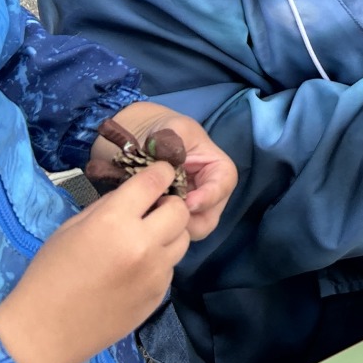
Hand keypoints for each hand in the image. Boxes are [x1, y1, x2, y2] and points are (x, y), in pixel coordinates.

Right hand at [0, 163, 189, 362]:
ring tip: (145, 241)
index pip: (155, 181)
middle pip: (180, 210)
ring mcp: (155, 273)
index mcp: (115, 221)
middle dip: (169, 205)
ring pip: (182, 240)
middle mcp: (143, 244)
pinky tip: (136, 270)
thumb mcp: (71, 228)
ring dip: (169, 234)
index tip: (160, 173)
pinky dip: (160, 262)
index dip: (161, 172)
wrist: (45, 333)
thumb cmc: (49, 275)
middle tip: (152, 211)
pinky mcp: (159, 296)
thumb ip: (108, 206)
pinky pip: (171, 267)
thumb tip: (134, 195)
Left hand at [87, 101, 236, 241]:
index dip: (209, 197)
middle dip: (190, 220)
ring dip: (174, 228)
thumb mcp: (173, 128)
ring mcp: (192, 209)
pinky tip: (146, 218)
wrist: (139, 140)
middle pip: (210, 217)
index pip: (224, 185)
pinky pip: (174, 234)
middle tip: (165, 215)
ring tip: (152, 214)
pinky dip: (162, 231)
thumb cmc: (162, 131)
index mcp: (218, 169)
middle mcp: (210, 193)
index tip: (187, 202)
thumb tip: (172, 161)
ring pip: (192, 230)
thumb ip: (174, 141)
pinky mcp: (175, 220)